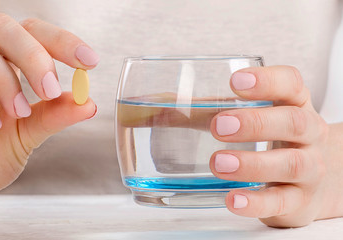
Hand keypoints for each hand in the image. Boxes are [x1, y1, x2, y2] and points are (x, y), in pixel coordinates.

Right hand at [0, 13, 97, 221]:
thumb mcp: (29, 134)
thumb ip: (54, 115)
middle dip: (33, 54)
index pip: (29, 31)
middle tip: (50, 89)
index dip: (60, 40)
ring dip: (5, 78)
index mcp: (0, 64)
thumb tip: (89, 102)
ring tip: (20, 113)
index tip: (89, 61)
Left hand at [209, 66, 342, 226]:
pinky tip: (233, 199)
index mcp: (293, 105)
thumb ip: (197, 113)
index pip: (290, 84)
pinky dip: (256, 202)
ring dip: (252, 164)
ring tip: (218, 163)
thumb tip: (142, 110)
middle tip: (218, 126)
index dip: (268, 80)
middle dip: (256, 123)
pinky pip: (281, 203)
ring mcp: (309, 170)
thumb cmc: (270, 141)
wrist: (307, 182)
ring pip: (291, 164)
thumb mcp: (244, 121)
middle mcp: (308, 135)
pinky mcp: (299, 202)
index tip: (236, 82)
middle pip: (294, 122)